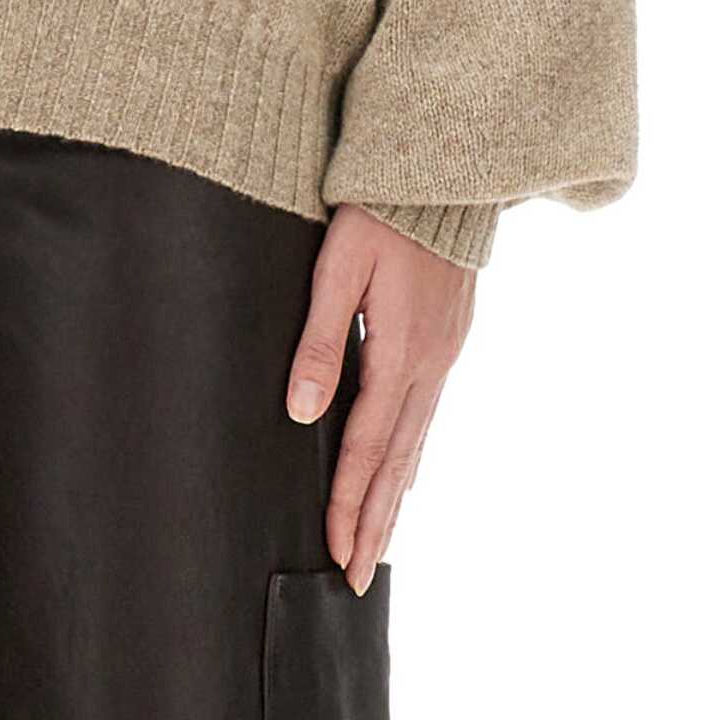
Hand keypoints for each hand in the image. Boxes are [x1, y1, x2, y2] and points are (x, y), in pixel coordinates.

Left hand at [284, 204, 475, 594]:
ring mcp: (445, 354)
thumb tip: (301, 412)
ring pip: (416, 442)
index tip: (337, 551)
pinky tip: (404, 470)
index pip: (366, 446)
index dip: (350, 502)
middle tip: (357, 577)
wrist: (442, 173)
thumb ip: (319, 340)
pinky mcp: (449, 339)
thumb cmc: (379, 211)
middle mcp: (430, 364)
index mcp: (400, 352)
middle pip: (398, 460)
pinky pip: (427, 415)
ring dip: (395, 496)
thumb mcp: (338, 268)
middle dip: (376, 520)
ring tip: (378, 544)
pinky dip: (412, 455)